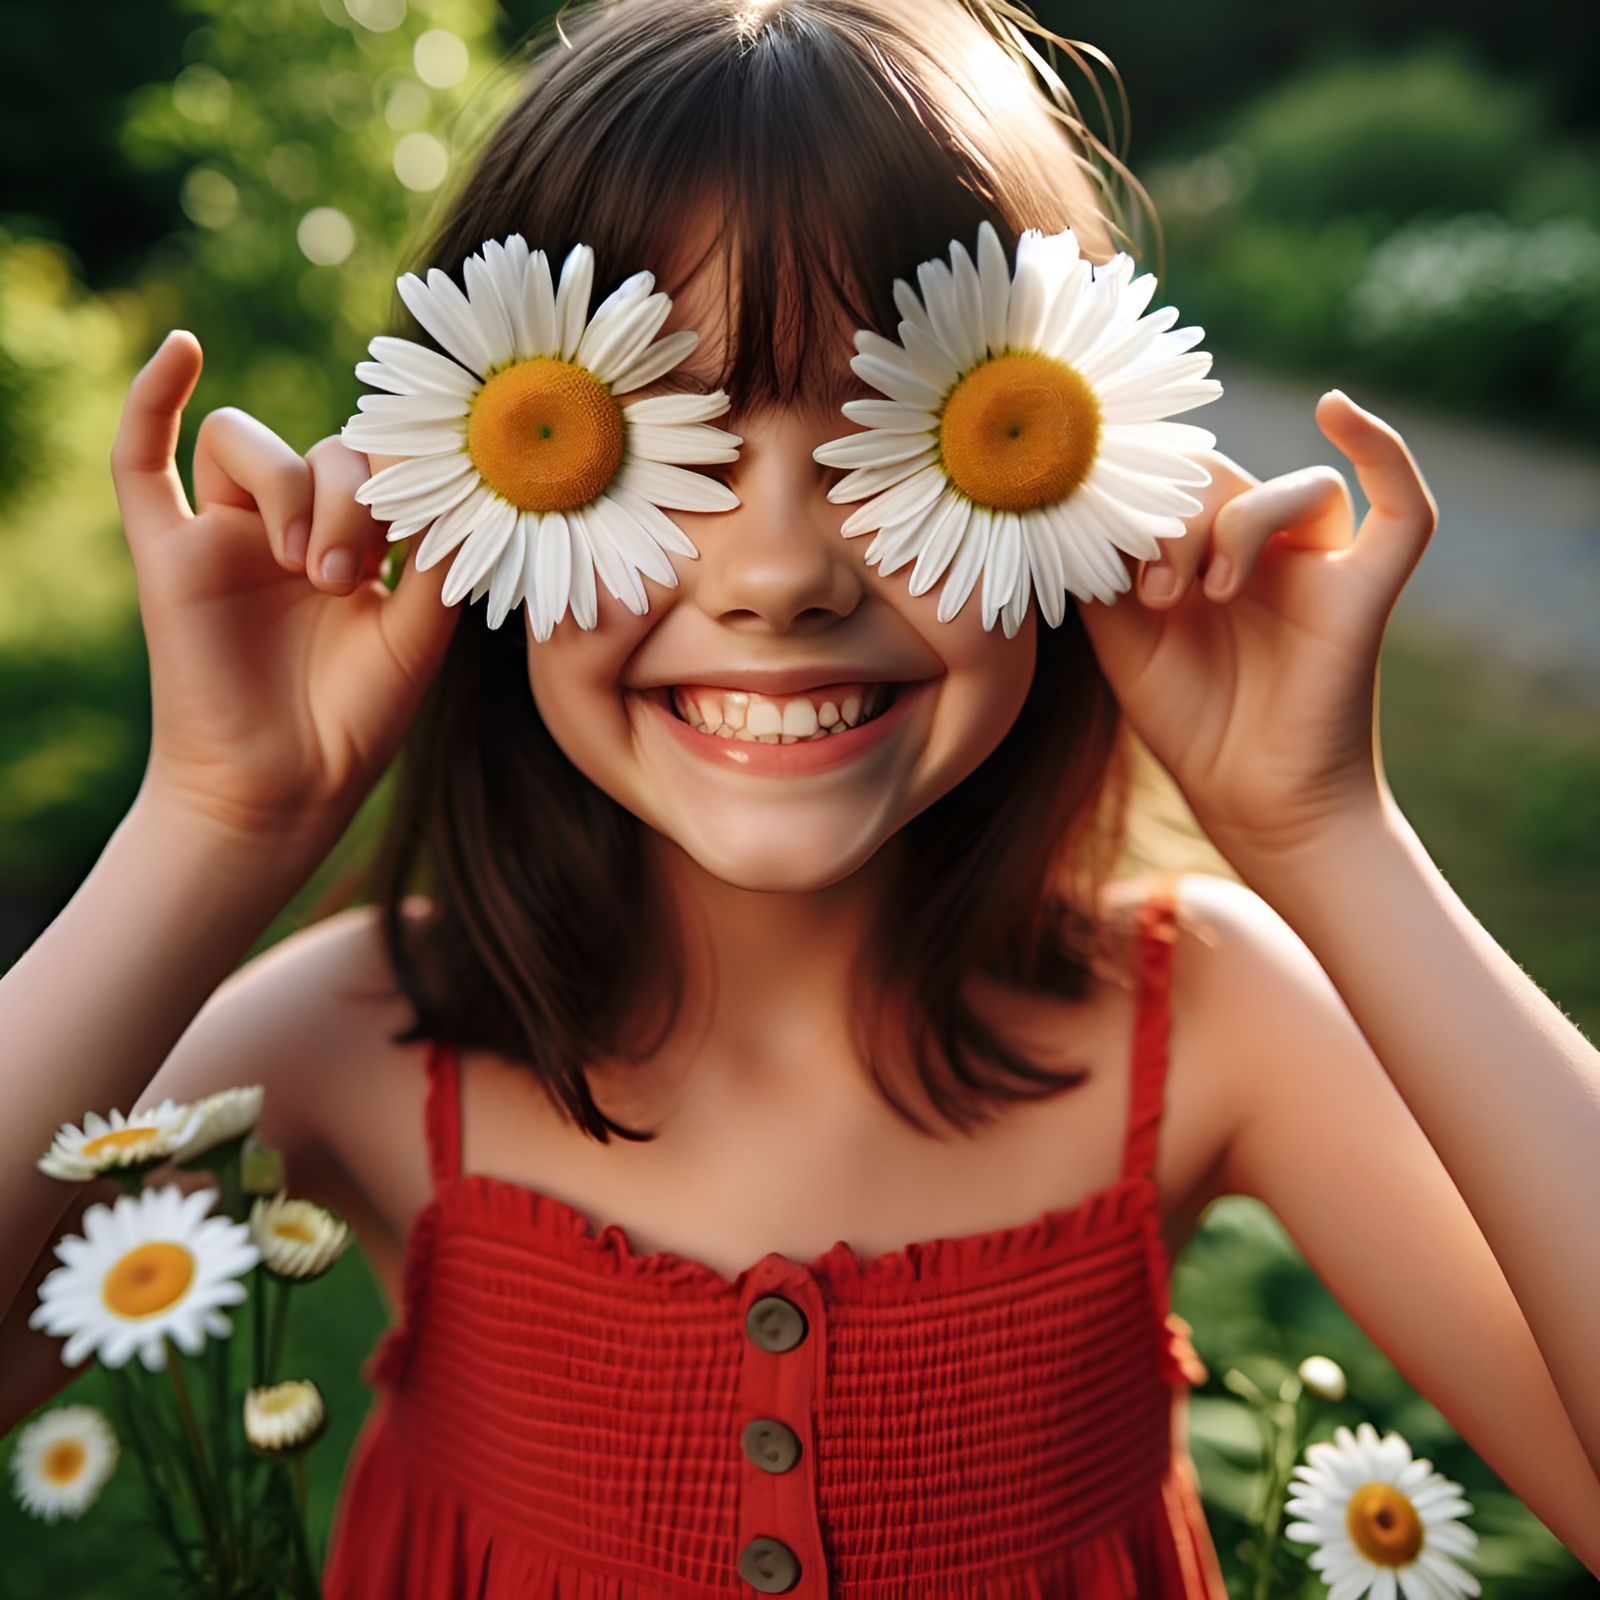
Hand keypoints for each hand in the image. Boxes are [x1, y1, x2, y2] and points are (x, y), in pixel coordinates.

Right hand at [111, 330, 458, 851]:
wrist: (284, 790)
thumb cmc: (355, 719)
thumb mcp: (420, 630)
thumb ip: (439, 551)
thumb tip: (463, 470)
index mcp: (353, 544)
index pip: (378, 464)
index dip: (402, 472)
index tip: (425, 518)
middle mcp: (289, 531)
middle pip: (321, 450)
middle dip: (348, 498)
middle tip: (350, 576)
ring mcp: (224, 538)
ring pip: (247, 443)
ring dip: (288, 488)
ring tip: (307, 569)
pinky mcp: (168, 555)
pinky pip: (140, 459)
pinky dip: (155, 398)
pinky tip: (184, 350)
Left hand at [1074, 390, 1438, 869]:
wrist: (1251, 805)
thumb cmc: (1191, 723)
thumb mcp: (1121, 639)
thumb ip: (1104, 570)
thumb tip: (1080, 498)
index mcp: (1208, 552)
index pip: (1176, 480)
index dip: (1138, 495)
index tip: (1101, 543)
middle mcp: (1267, 550)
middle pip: (1226, 477)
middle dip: (1176, 521)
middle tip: (1152, 592)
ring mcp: (1322, 567)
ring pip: (1293, 490)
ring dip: (1236, 525)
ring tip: (1202, 594)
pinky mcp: (1366, 592)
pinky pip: (1404, 507)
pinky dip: (1383, 448)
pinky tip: (1336, 409)